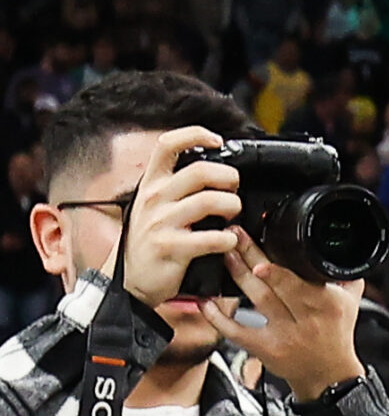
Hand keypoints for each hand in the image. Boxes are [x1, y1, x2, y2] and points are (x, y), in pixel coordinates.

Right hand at [120, 127, 242, 309]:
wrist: (128, 280)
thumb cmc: (148, 241)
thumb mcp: (153, 206)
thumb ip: (177, 188)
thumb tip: (213, 172)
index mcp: (151, 184)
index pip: (168, 145)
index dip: (195, 135)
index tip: (217, 141)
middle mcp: (154, 199)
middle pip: (200, 171)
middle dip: (228, 178)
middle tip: (233, 190)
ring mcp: (161, 223)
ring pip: (209, 201)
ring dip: (231, 206)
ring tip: (232, 216)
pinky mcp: (170, 247)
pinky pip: (211, 238)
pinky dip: (228, 239)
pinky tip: (228, 241)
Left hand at [204, 231, 362, 398]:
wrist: (328, 375)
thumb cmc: (337, 336)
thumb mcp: (351, 305)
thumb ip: (346, 278)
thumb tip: (341, 251)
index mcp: (328, 305)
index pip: (302, 282)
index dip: (279, 269)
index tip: (264, 245)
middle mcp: (306, 320)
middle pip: (275, 285)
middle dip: (252, 257)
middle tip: (234, 235)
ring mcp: (283, 335)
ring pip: (257, 300)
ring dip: (237, 275)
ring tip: (225, 254)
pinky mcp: (265, 349)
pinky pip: (237, 331)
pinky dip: (218, 317)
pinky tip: (205, 301)